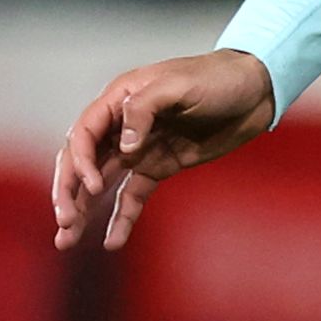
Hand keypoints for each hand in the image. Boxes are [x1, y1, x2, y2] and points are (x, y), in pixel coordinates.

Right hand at [49, 49, 276, 251]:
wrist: (255, 91)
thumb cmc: (216, 78)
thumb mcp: (178, 86)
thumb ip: (144, 110)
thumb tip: (124, 146)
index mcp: (118, 100)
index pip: (83, 134)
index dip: (81, 162)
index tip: (95, 186)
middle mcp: (121, 126)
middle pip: (83, 162)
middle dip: (69, 192)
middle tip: (65, 222)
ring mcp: (139, 149)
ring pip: (101, 183)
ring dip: (83, 209)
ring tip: (67, 240)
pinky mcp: (159, 167)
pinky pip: (132, 195)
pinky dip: (121, 218)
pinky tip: (112, 242)